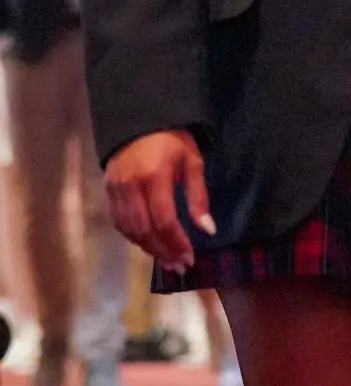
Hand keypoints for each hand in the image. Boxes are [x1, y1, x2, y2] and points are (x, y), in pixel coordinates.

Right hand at [105, 129, 215, 274]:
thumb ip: (198, 197)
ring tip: (167, 261)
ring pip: (129, 229)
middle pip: (144, 229)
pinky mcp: (107, 191)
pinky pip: (119, 222)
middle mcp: (131, 186)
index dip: (176, 242)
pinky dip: (133, 237)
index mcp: (154, 176)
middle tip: (180, 266)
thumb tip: (208, 230)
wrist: (139, 120)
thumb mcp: (193, 162)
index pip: (164, 219)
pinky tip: (149, 245)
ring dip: (148, 249)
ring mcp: (116, 189)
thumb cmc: (173, 140)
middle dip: (163, 251)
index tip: (190, 257)